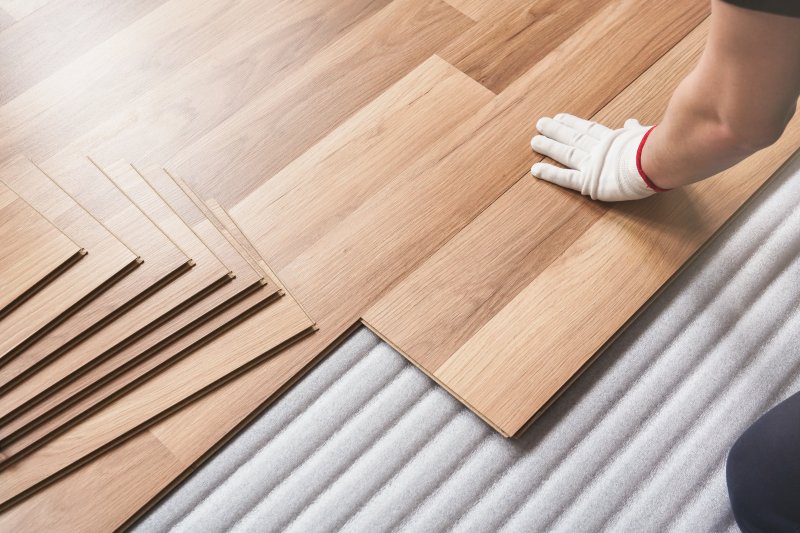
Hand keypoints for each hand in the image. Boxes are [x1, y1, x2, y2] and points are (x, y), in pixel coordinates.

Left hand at [530, 113, 666, 201]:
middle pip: (573, 137)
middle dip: (556, 131)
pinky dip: (550, 173)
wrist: (657, 160)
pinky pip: (565, 177)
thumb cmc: (657, 148)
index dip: (573, 123)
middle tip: (540, 123)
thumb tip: (632, 121)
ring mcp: (592, 164)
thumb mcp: (645, 135)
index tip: (560, 117)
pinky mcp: (589, 181)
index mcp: (613, 139)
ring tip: (534, 141)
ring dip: (549, 147)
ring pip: (566, 153)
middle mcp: (599, 149)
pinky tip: (535, 170)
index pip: (588, 129)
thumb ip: (635, 130)